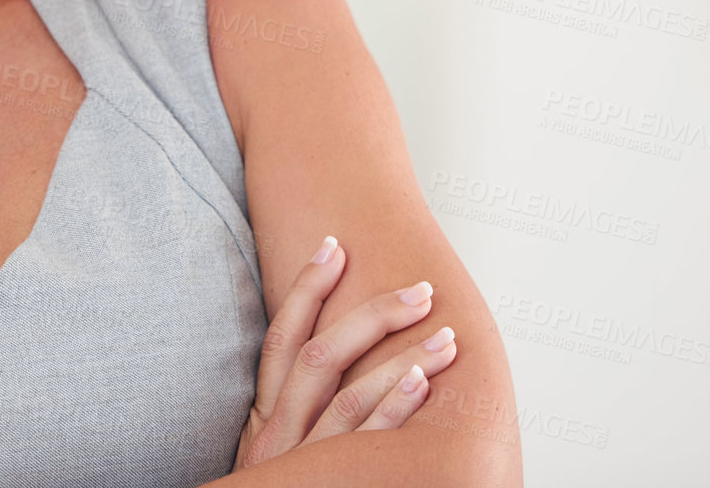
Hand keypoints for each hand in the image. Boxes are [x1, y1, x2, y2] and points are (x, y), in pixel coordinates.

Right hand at [233, 234, 458, 471]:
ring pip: (351, 398)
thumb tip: (326, 353)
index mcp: (265, 417)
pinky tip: (421, 384)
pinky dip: (392, 409)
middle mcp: (279, 433)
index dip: (307, 289)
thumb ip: (289, 410)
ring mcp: (304, 461)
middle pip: (322, 357)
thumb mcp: (268, 452)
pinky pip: (364, 446)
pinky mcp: (327, 481)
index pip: (282, 339)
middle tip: (421, 291)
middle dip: (372, 316)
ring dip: (402, 360)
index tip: (335, 246)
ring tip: (444, 336)